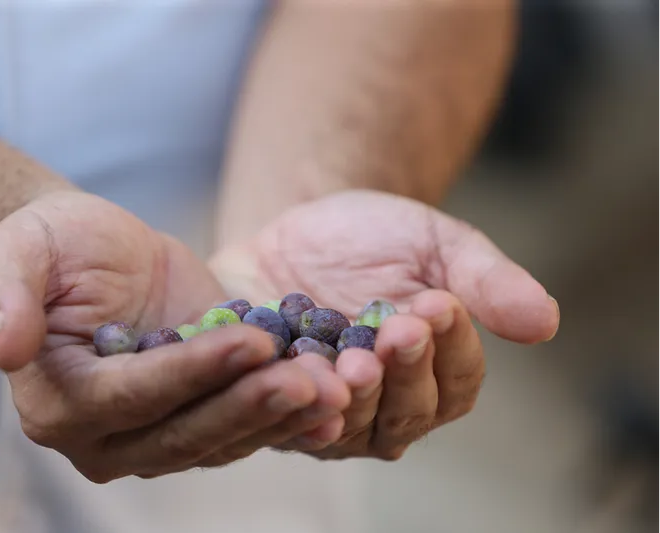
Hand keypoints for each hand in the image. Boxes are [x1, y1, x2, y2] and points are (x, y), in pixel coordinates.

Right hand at [0, 191, 349, 481]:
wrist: (96, 250)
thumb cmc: (55, 244)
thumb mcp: (20, 249)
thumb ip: (6, 294)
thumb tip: (5, 347)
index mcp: (60, 403)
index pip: (130, 396)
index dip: (190, 374)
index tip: (248, 342)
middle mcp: (107, 436)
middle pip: (184, 433)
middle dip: (249, 406)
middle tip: (312, 381)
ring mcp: (157, 432)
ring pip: (223, 438)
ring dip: (281, 417)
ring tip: (337, 388)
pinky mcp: (200, 414)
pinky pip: (246, 425)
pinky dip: (290, 416)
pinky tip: (337, 399)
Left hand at [209, 190, 559, 459]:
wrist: (296, 232)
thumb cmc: (374, 240)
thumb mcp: (433, 244)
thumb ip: (484, 279)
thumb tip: (546, 321)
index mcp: (438, 375)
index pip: (457, 379)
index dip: (452, 346)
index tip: (439, 304)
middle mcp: (388, 410)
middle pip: (406, 412)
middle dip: (403, 372)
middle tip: (397, 332)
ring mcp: (333, 417)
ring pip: (350, 426)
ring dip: (354, 396)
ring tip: (351, 361)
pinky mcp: (277, 405)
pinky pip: (284, 418)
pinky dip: (292, 403)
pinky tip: (294, 377)